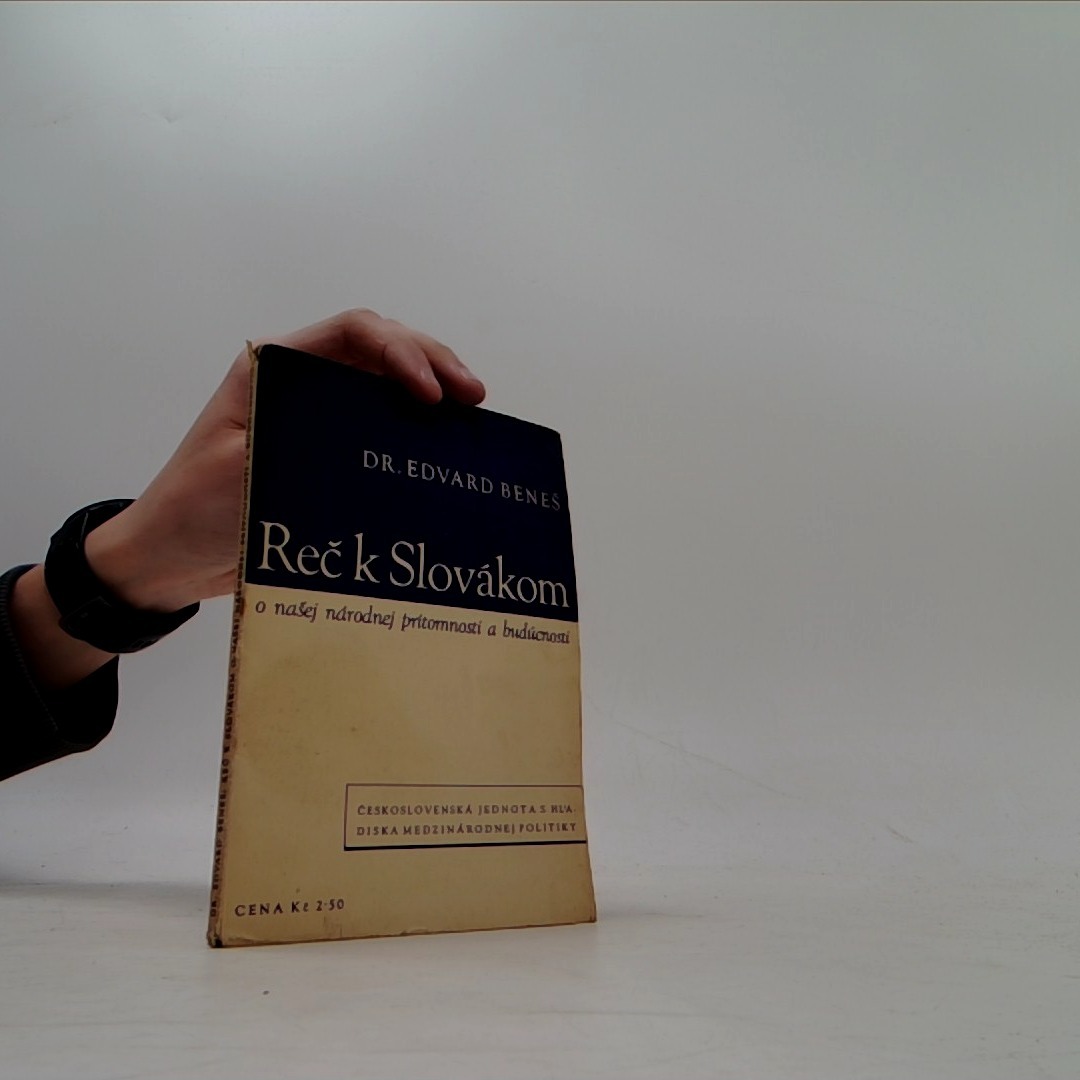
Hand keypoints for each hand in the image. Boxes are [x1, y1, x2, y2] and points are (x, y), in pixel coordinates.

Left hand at [85, 310, 485, 613]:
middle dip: (431, 362)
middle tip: (474, 396)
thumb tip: (378, 436)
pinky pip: (379, 423)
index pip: (353, 334)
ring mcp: (314, 414)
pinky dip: (416, 426)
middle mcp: (298, 381)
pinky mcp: (325, 449)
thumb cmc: (191, 511)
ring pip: (385, 382)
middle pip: (378, 349)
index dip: (402, 352)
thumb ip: (301, 441)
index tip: (432, 395)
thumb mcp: (242, 470)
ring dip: (431, 388)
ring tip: (472, 412)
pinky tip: (445, 441)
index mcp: (271, 367)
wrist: (167, 559)